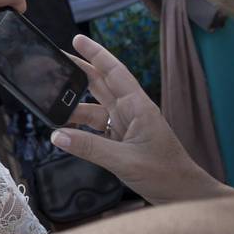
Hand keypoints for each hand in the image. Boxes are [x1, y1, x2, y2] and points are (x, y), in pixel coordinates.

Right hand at [51, 35, 232, 204]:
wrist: (184, 194)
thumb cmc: (166, 174)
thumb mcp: (124, 161)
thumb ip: (89, 147)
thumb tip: (57, 135)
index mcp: (138, 107)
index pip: (114, 72)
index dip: (95, 54)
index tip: (77, 39)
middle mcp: (131, 111)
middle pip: (100, 84)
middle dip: (77, 72)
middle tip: (54, 62)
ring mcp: (125, 125)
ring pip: (94, 107)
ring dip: (73, 108)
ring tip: (50, 107)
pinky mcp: (120, 140)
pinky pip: (95, 127)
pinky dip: (78, 127)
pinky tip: (64, 131)